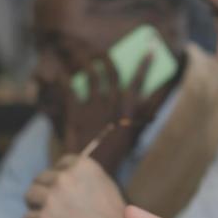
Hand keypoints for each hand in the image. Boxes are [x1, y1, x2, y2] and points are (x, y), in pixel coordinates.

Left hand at [22, 155, 149, 217]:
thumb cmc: (115, 216)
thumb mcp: (104, 183)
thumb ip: (83, 175)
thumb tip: (62, 171)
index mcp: (82, 165)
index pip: (61, 164)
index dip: (60, 177)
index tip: (64, 190)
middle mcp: (65, 178)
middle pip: (40, 179)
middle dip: (44, 191)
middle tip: (50, 205)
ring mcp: (53, 199)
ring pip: (30, 196)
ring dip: (36, 207)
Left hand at [57, 51, 159, 171]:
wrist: (92, 168)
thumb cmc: (115, 150)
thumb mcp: (135, 131)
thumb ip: (145, 111)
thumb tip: (155, 91)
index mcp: (128, 109)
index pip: (139, 80)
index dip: (145, 64)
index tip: (149, 49)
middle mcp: (112, 104)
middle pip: (110, 72)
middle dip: (107, 57)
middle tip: (102, 51)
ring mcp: (93, 107)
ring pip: (90, 75)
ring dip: (87, 62)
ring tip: (83, 57)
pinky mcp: (75, 113)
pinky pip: (69, 89)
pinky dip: (64, 79)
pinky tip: (61, 74)